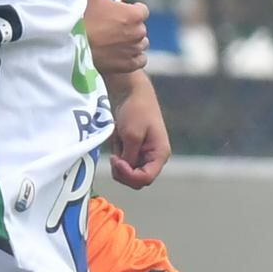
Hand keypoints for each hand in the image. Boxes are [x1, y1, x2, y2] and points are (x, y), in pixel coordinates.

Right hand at [82, 0, 149, 80]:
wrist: (69, 44)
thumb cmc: (81, 15)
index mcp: (134, 14)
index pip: (142, 10)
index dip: (130, 10)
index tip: (117, 13)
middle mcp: (138, 32)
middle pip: (140, 27)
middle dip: (130, 26)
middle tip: (110, 27)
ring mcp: (133, 50)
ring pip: (140, 44)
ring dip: (131, 42)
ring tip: (113, 41)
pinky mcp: (127, 65)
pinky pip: (139, 60)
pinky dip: (132, 57)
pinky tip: (119, 54)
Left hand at [105, 71, 168, 188]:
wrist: (132, 92)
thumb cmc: (136, 110)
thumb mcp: (131, 135)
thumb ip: (129, 157)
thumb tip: (124, 171)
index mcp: (160, 154)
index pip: (146, 178)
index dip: (129, 175)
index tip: (117, 161)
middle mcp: (154, 157)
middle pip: (137, 179)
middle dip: (122, 170)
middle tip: (113, 156)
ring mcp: (145, 154)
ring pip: (128, 172)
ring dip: (118, 161)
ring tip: (117, 141)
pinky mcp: (136, 150)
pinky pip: (124, 161)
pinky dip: (117, 153)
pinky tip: (117, 138)